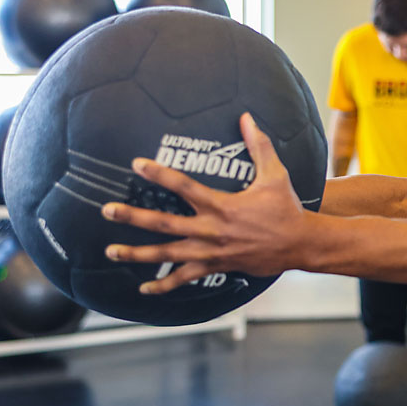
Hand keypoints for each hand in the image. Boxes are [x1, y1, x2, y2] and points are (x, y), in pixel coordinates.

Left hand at [102, 113, 307, 293]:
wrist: (299, 244)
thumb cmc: (286, 209)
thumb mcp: (274, 174)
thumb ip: (258, 144)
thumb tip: (248, 117)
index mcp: (222, 205)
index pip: (184, 186)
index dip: (159, 174)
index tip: (137, 164)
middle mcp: (211, 230)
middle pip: (164, 223)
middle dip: (133, 216)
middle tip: (107, 210)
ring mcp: (211, 251)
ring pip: (167, 254)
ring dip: (138, 253)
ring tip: (111, 250)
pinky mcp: (216, 267)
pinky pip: (186, 278)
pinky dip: (164, 285)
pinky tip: (144, 288)